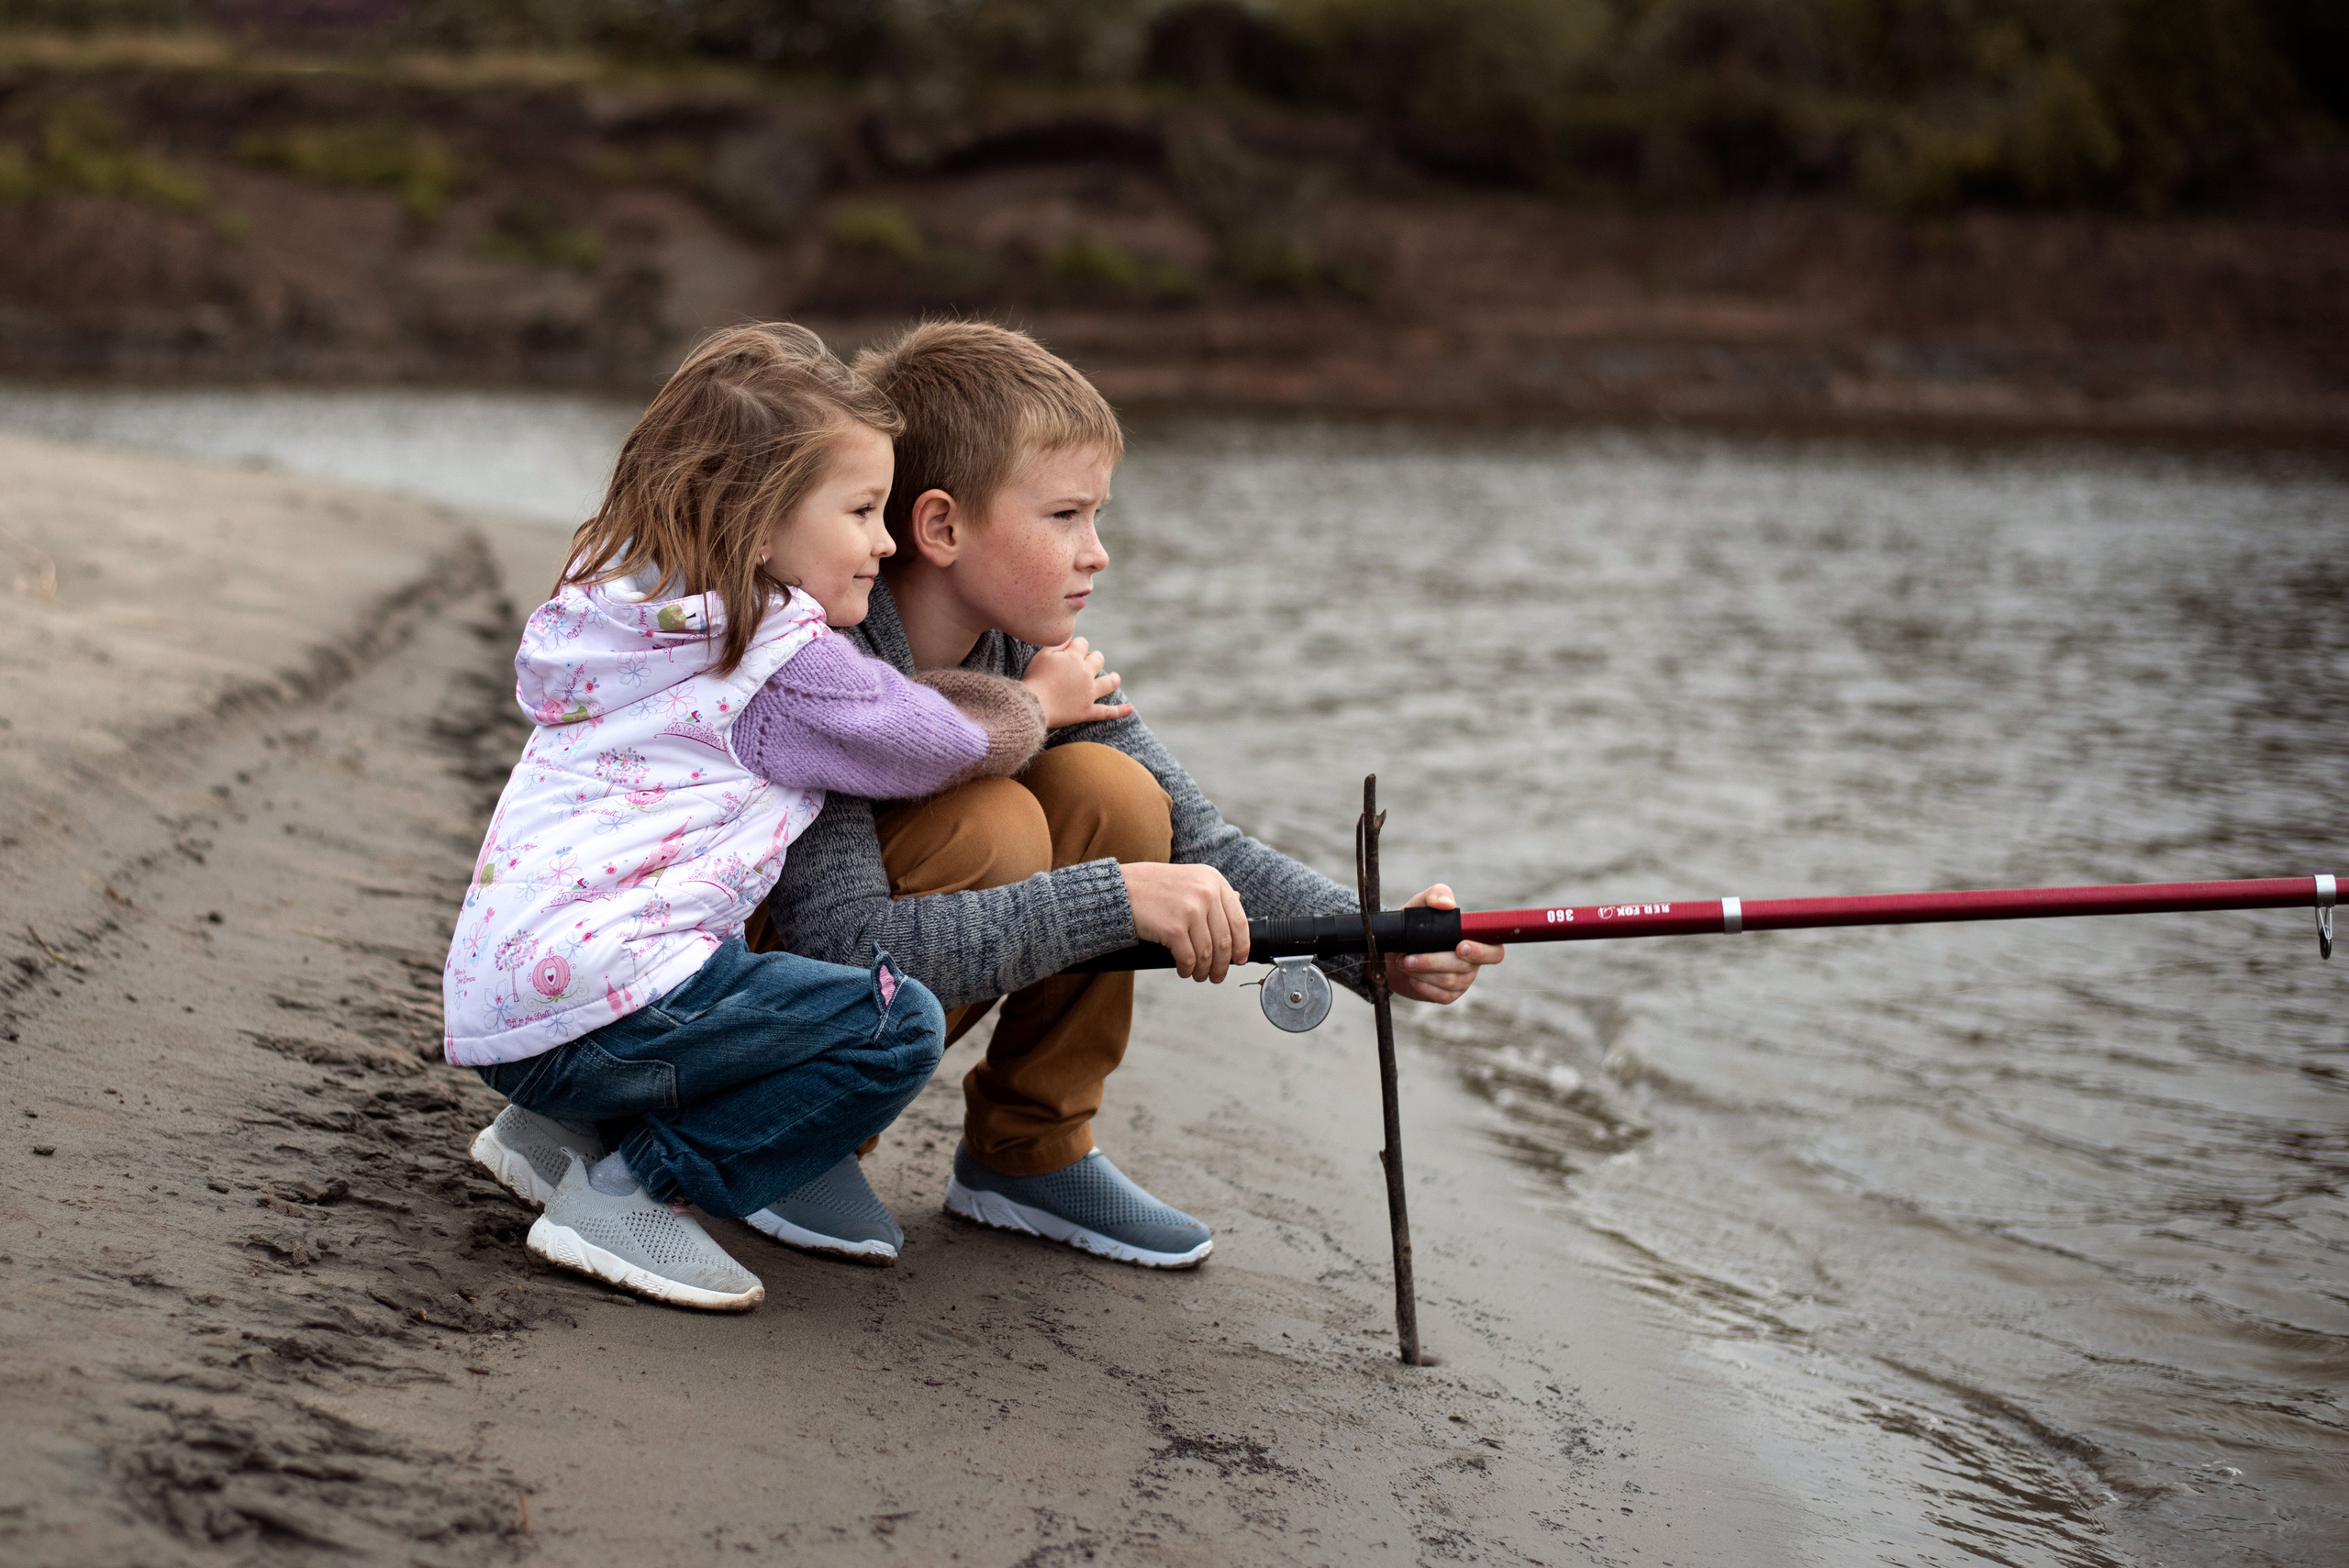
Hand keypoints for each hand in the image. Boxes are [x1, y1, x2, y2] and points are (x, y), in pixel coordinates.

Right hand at [1022, 637, 1133, 728]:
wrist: (1032, 705)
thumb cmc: (1034, 679)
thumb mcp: (1042, 655)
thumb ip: (1057, 644)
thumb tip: (1070, 639)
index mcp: (1074, 658)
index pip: (1082, 643)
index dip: (1076, 645)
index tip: (1069, 650)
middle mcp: (1086, 674)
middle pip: (1098, 659)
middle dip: (1093, 658)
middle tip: (1085, 663)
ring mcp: (1089, 693)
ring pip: (1109, 682)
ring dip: (1113, 678)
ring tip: (1114, 677)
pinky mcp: (1088, 711)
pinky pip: (1108, 712)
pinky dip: (1120, 711)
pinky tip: (1130, 709)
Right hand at [1122, 861, 1249, 981]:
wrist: (1119, 888)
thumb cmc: (1152, 886)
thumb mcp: (1189, 879)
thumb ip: (1213, 892)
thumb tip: (1240, 901)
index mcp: (1213, 880)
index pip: (1239, 920)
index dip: (1242, 945)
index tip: (1239, 959)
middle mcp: (1206, 893)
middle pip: (1224, 941)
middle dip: (1222, 964)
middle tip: (1218, 975)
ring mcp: (1191, 910)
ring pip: (1207, 953)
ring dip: (1204, 970)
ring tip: (1199, 975)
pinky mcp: (1174, 928)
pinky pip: (1188, 958)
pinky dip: (1188, 969)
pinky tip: (1185, 971)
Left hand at [1384, 884, 1502, 1003]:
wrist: (1393, 950)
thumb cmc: (1414, 925)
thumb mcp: (1421, 904)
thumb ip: (1436, 894)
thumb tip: (1446, 904)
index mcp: (1475, 940)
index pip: (1495, 951)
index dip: (1481, 951)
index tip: (1460, 947)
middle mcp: (1473, 962)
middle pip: (1465, 968)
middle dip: (1434, 962)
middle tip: (1410, 957)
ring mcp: (1463, 980)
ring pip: (1450, 981)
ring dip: (1423, 972)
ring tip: (1404, 962)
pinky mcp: (1449, 995)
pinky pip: (1442, 995)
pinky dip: (1423, 985)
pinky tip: (1412, 976)